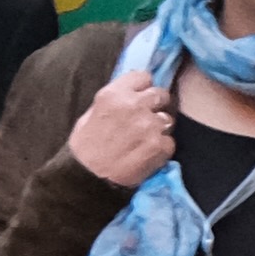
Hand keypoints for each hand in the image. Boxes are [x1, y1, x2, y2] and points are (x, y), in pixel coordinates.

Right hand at [66, 65, 177, 191]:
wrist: (87, 178)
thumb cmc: (84, 147)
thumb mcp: (91, 113)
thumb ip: (115, 99)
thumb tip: (133, 92)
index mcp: (114, 94)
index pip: (143, 76)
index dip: (143, 87)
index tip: (139, 97)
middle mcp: (135, 106)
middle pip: (160, 94)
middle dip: (155, 105)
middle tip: (145, 119)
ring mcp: (150, 126)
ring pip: (167, 119)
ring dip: (159, 128)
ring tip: (143, 141)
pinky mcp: (160, 145)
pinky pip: (169, 141)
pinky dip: (161, 148)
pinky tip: (146, 154)